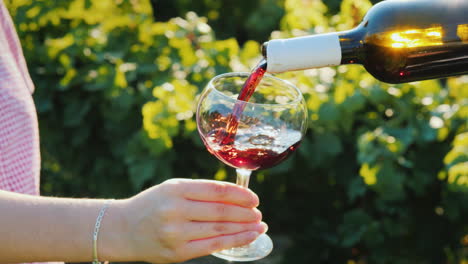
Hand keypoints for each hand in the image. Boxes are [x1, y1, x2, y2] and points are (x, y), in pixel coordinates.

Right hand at [122, 178, 266, 262]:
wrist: (123, 229)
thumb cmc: (155, 205)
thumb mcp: (173, 189)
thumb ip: (201, 191)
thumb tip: (238, 197)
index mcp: (176, 189)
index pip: (216, 190)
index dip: (240, 194)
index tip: (254, 198)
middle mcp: (175, 210)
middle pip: (221, 211)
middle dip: (245, 213)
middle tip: (259, 213)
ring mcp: (176, 233)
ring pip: (220, 230)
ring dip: (244, 228)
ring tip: (259, 226)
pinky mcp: (178, 253)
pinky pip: (212, 246)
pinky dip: (234, 241)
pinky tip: (248, 237)